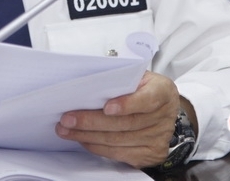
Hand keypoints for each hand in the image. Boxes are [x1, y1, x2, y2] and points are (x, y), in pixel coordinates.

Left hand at [55, 71, 183, 167]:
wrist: (163, 108)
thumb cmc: (143, 87)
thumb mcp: (138, 75)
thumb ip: (120, 78)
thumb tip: (87, 84)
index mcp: (163, 91)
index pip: (147, 99)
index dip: (127, 104)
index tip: (106, 107)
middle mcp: (164, 117)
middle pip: (126, 123)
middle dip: (92, 121)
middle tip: (67, 119)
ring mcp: (158, 138)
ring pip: (118, 140)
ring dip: (88, 136)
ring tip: (66, 130)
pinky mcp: (150, 154)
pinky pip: (119, 153)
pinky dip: (97, 147)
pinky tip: (82, 140)